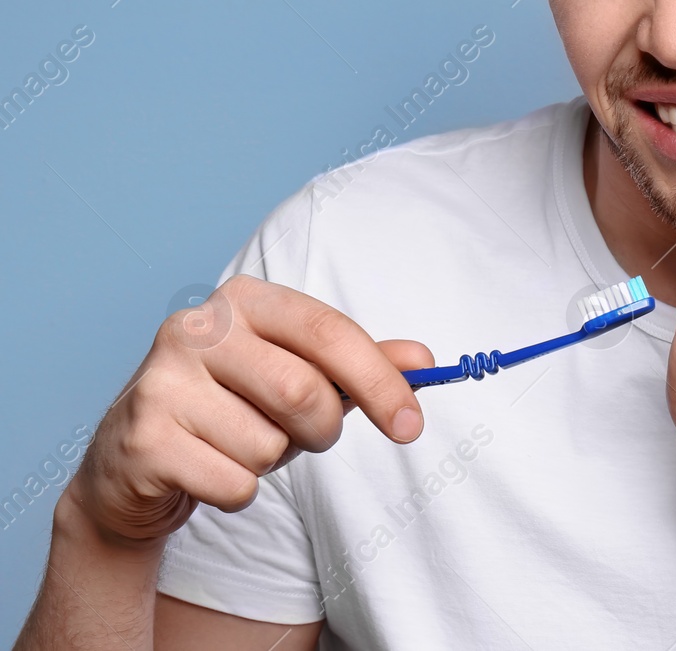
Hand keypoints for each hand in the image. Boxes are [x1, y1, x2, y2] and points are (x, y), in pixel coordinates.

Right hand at [67, 275, 431, 543]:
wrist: (135, 463)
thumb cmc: (234, 409)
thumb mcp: (302, 377)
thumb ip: (362, 366)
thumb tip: (424, 361)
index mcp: (244, 299)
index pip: (331, 332)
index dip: (381, 382)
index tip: (412, 424)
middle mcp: (195, 329)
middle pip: (302, 391)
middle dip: (321, 430)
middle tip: (307, 437)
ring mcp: (160, 382)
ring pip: (268, 444)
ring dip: (274, 461)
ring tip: (240, 445)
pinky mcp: (143, 439)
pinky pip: (234, 483)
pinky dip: (239, 492)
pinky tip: (209, 471)